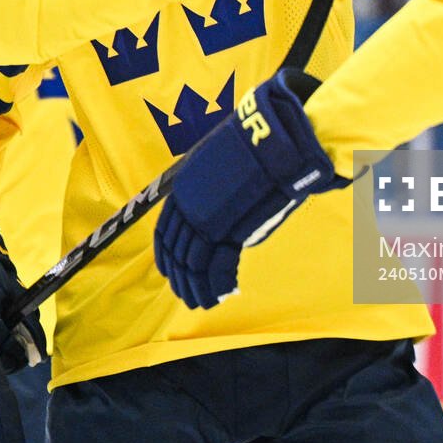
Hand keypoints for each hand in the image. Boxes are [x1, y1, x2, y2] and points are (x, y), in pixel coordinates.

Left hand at [153, 70, 344, 308]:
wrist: (277, 141)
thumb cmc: (259, 149)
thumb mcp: (224, 167)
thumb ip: (215, 195)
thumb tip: (218, 221)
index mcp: (184, 187)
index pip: (165, 230)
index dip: (166, 256)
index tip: (170, 272)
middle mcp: (188, 204)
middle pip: (176, 251)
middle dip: (181, 278)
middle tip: (187, 295)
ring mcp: (205, 217)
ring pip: (191, 263)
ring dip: (197, 287)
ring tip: (203, 302)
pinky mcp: (227, 229)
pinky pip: (215, 266)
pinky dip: (217, 284)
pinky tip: (223, 294)